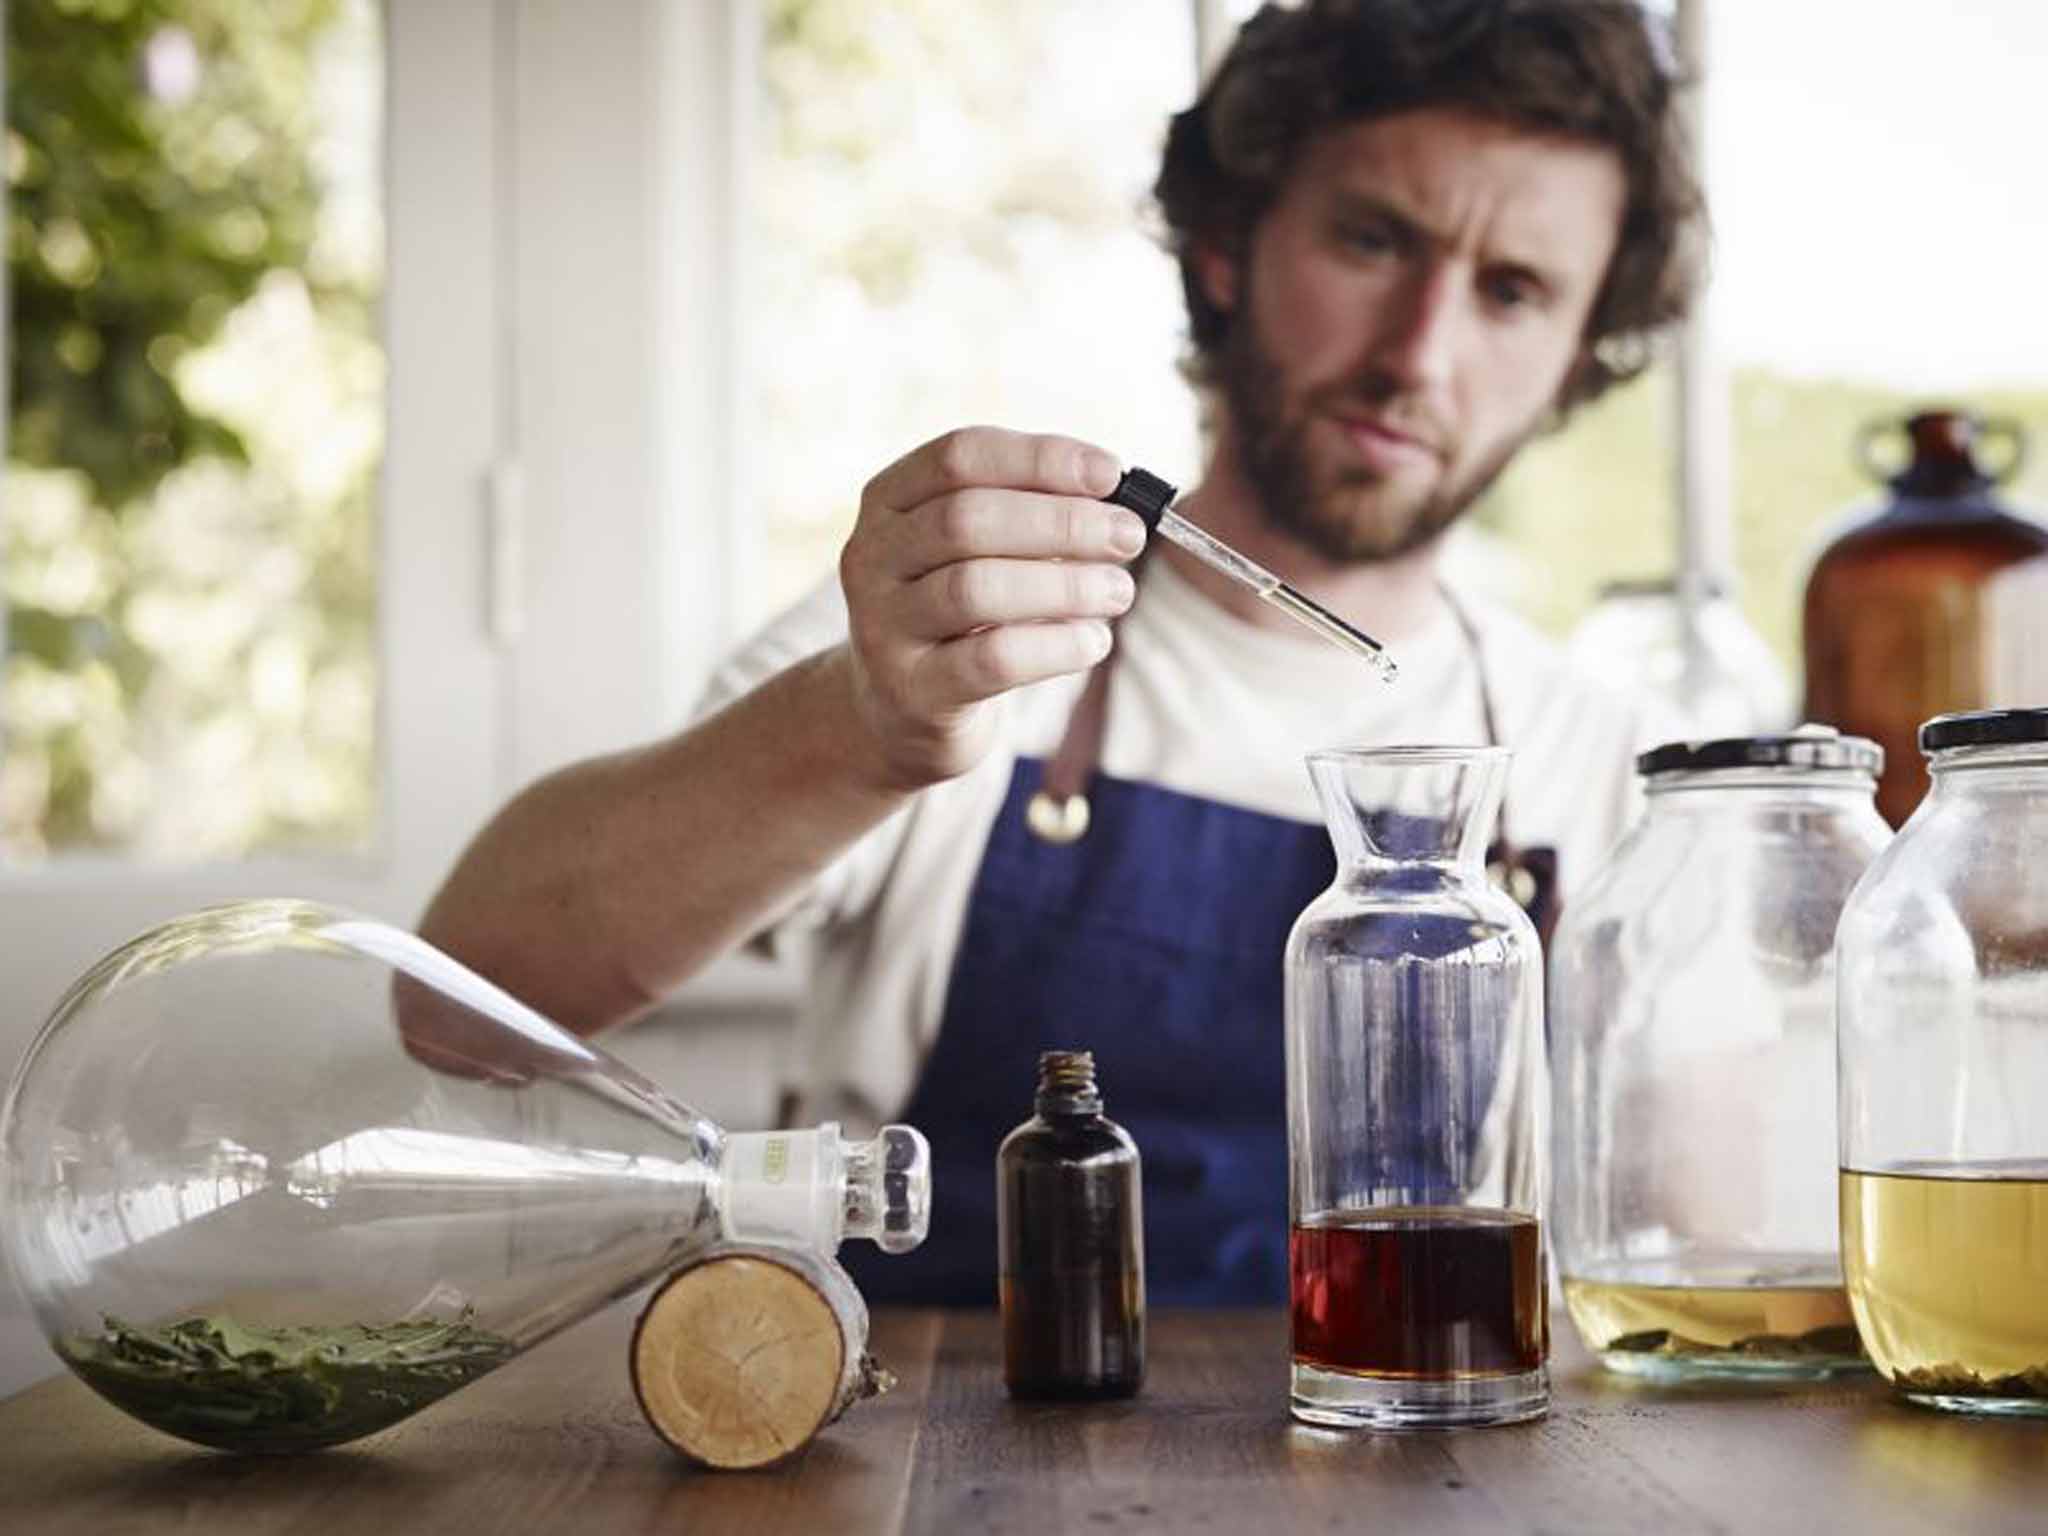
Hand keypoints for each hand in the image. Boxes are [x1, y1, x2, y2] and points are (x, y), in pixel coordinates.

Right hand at [838, 427, 1146, 789]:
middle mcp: (871, 557)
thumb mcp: (977, 550)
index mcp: (888, 501)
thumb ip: (1030, 513)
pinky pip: (992, 660)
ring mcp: (882, 627)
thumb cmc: (959, 613)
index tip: (1111, 473)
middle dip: (1062, 522)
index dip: (1041, 459)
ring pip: (976, 589)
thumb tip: (1115, 501)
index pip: (960, 456)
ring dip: (1065, 585)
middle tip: (1128, 536)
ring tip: (1119, 591)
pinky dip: (1055, 646)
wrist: (901, 709)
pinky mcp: (912, 692)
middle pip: (967, 520)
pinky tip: (1093, 641)